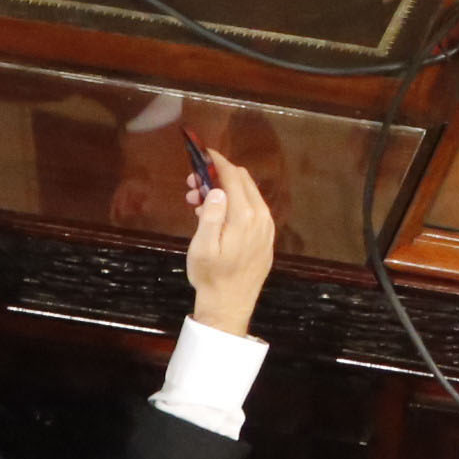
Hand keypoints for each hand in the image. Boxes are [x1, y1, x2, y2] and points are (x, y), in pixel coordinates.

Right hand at [181, 153, 275, 334]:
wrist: (230, 305)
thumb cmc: (211, 276)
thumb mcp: (202, 247)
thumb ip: (211, 215)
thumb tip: (217, 189)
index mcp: (245, 216)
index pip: (233, 177)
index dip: (218, 162)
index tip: (204, 154)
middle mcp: (261, 217)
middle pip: (242, 182)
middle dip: (218, 176)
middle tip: (193, 184)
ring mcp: (266, 227)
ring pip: (247, 195)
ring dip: (224, 191)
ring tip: (198, 202)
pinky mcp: (266, 236)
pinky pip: (252, 210)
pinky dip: (234, 204)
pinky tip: (215, 216)